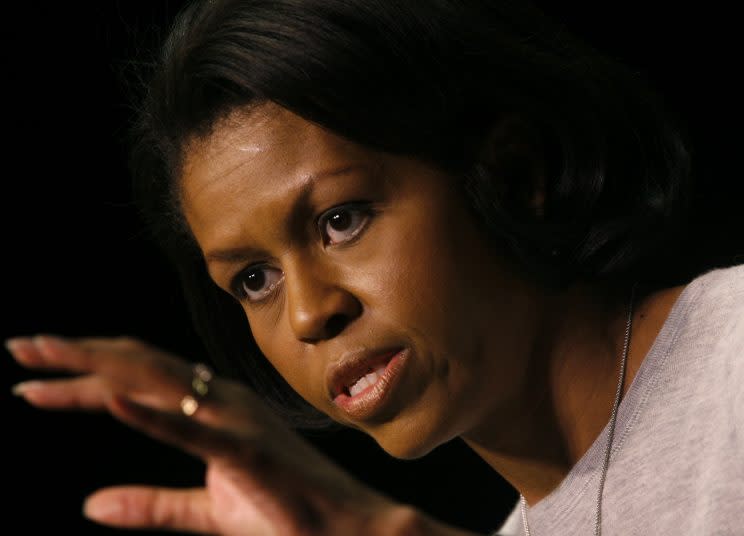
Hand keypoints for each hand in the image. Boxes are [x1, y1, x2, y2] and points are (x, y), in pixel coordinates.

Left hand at [7, 335, 473, 535]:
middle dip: (78, 354)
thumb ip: (150, 506)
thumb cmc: (284, 512)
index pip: (141, 377)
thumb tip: (90, 504)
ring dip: (94, 371)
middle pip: (139, 366)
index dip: (89, 367)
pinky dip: (148, 414)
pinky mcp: (247, 451)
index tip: (35, 370)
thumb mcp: (206, 511)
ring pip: (155, 383)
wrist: (346, 526)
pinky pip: (191, 429)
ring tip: (39, 365)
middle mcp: (224, 399)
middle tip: (21, 347)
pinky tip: (109, 402)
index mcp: (216, 406)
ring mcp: (236, 420)